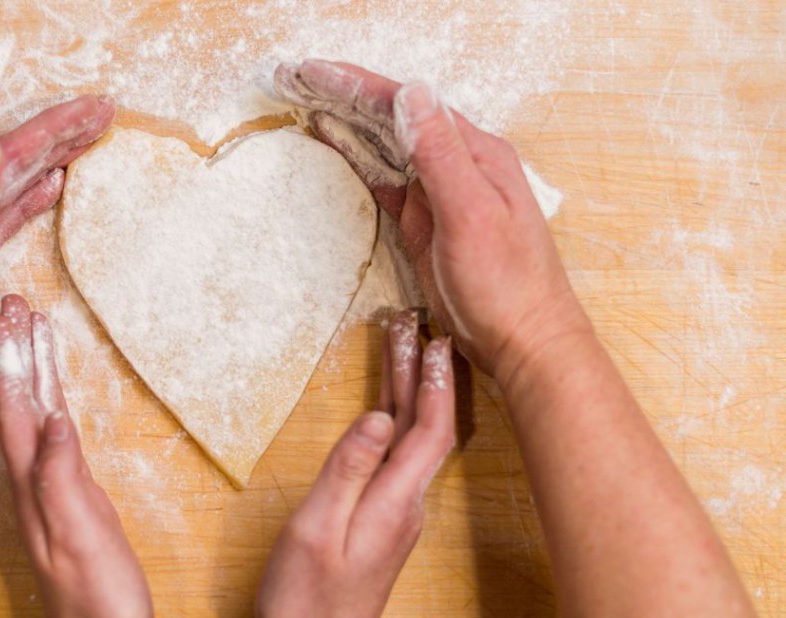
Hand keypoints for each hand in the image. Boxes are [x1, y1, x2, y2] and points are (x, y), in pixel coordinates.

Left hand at [0, 96, 114, 426]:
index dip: (56, 128)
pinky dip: (29, 199)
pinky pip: (3, 217)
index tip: (98, 109)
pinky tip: (46, 191)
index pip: (9, 153)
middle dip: (59, 134)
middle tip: (103, 114)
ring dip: (49, 160)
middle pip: (12, 160)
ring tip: (83, 142)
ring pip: (11, 185)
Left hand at [0, 294, 154, 617]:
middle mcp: (35, 481)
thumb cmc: (98, 602)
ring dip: (31, 372)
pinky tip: (57, 396)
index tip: (8, 310)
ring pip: (35, 417)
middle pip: (18, 403)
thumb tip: (55, 418)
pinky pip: (55, 439)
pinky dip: (52, 405)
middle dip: (15, 351)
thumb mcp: (83, 539)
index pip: (15, 407)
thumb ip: (65, 480)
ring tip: (34, 330)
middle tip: (14, 302)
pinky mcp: (71, 503)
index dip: (10, 358)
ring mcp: (51, 492)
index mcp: (35, 482)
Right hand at [256, 311, 454, 617]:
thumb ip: (346, 472)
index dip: (434, 378)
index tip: (430, 334)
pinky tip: (386, 409)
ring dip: (410, 393)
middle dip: (420, 372)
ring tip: (400, 349)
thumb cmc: (307, 604)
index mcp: (394, 501)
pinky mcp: (382, 524)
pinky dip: (396, 420)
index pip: (428, 427)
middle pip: (425, 426)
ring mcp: (396, 515)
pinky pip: (399, 458)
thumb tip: (377, 417)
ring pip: (414, 440)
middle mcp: (406, 504)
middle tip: (408, 323)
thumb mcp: (315, 532)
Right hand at [275, 60, 589, 383]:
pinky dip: (359, 159)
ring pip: (388, 145)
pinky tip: (338, 144)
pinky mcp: (427, 223)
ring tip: (307, 99)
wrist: (524, 342)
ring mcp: (442, 193)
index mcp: (475, 154)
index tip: (313, 73)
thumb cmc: (508, 287)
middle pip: (395, 116)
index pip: (408, 104)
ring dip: (348, 121)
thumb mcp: (471, 214)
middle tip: (296, 78)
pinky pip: (388, 179)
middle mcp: (459, 165)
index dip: (357, 85)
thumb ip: (440, 155)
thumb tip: (412, 94)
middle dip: (344, 94)